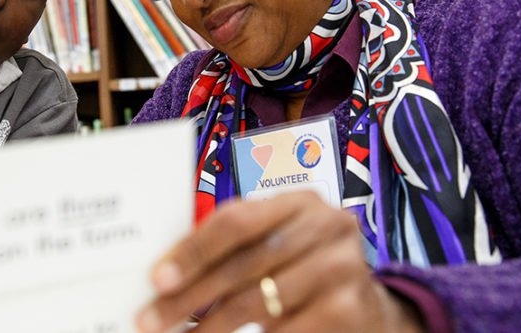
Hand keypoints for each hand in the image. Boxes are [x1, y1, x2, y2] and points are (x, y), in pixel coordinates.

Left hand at [134, 191, 425, 332]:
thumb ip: (233, 248)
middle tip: (152, 318)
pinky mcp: (351, 307)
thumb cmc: (302, 270)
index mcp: (298, 201)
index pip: (235, 220)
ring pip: (259, 299)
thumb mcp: (274, 246)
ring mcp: (343, 266)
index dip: (192, 250)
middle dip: (191, 295)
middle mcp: (326, 225)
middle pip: (243, 263)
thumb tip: (165, 273)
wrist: (368, 308)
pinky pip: (286, 329)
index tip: (157, 279)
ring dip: (212, 325)